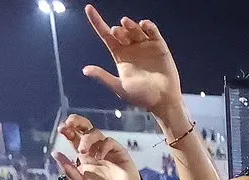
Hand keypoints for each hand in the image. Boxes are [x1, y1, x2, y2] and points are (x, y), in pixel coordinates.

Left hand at [55, 119, 147, 179]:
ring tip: (82, 151)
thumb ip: (69, 170)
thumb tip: (55, 153)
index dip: (68, 130)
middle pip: (85, 128)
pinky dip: (102, 147)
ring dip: (86, 139)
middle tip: (69, 123)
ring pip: (95, 133)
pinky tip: (99, 157)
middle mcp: (95, 149)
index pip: (75, 137)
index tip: (61, 129)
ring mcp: (108, 150)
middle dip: (76, 122)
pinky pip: (109, 142)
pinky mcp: (119, 152)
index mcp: (85, 156)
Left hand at [80, 6, 187, 130]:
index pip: (106, 35)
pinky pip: (152, 31)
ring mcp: (145, 45)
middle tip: (117, 32)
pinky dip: (148, 25)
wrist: (163, 100)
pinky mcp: (159, 46)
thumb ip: (103, 77)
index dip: (97, 21)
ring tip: (126, 24)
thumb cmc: (141, 97)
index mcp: (120, 56)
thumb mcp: (119, 87)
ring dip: (130, 25)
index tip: (88, 8)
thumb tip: (85, 70)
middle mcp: (131, 48)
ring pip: (135, 28)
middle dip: (118, 29)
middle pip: (120, 31)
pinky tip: (144, 25)